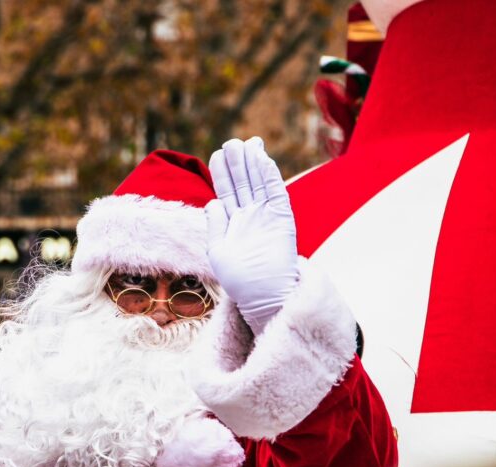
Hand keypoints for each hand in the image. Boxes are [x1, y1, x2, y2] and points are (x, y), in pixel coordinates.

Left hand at [206, 137, 299, 334]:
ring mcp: (267, 215)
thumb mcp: (218, 251)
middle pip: (243, 181)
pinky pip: (275, 192)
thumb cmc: (238, 279)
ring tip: (246, 142)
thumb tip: (212, 202)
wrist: (262, 295)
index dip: (222, 172)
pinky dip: (269, 176)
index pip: (228, 190)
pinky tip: (262, 159)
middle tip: (232, 142)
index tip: (218, 154)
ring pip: (259, 182)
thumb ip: (215, 225)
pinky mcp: (282, 219)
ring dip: (253, 162)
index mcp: (234, 221)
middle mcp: (251, 215)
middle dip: (238, 162)